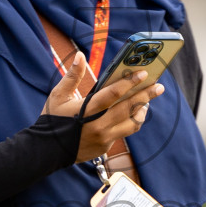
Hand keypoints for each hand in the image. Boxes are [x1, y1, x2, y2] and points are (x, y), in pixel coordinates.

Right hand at [42, 53, 164, 162]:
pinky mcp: (105, 147)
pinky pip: (124, 133)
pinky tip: (133, 114)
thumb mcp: (58, 96)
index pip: (114, 94)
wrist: (46, 151)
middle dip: (146, 95)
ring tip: (147, 102)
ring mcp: (104, 138)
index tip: (144, 73)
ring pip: (132, 124)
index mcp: (87, 109)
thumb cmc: (52, 121)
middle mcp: (99, 124)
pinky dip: (130, 122)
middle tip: (159, 86)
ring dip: (142, 111)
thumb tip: (80, 55)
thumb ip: (72, 76)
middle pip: (129, 108)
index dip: (130, 82)